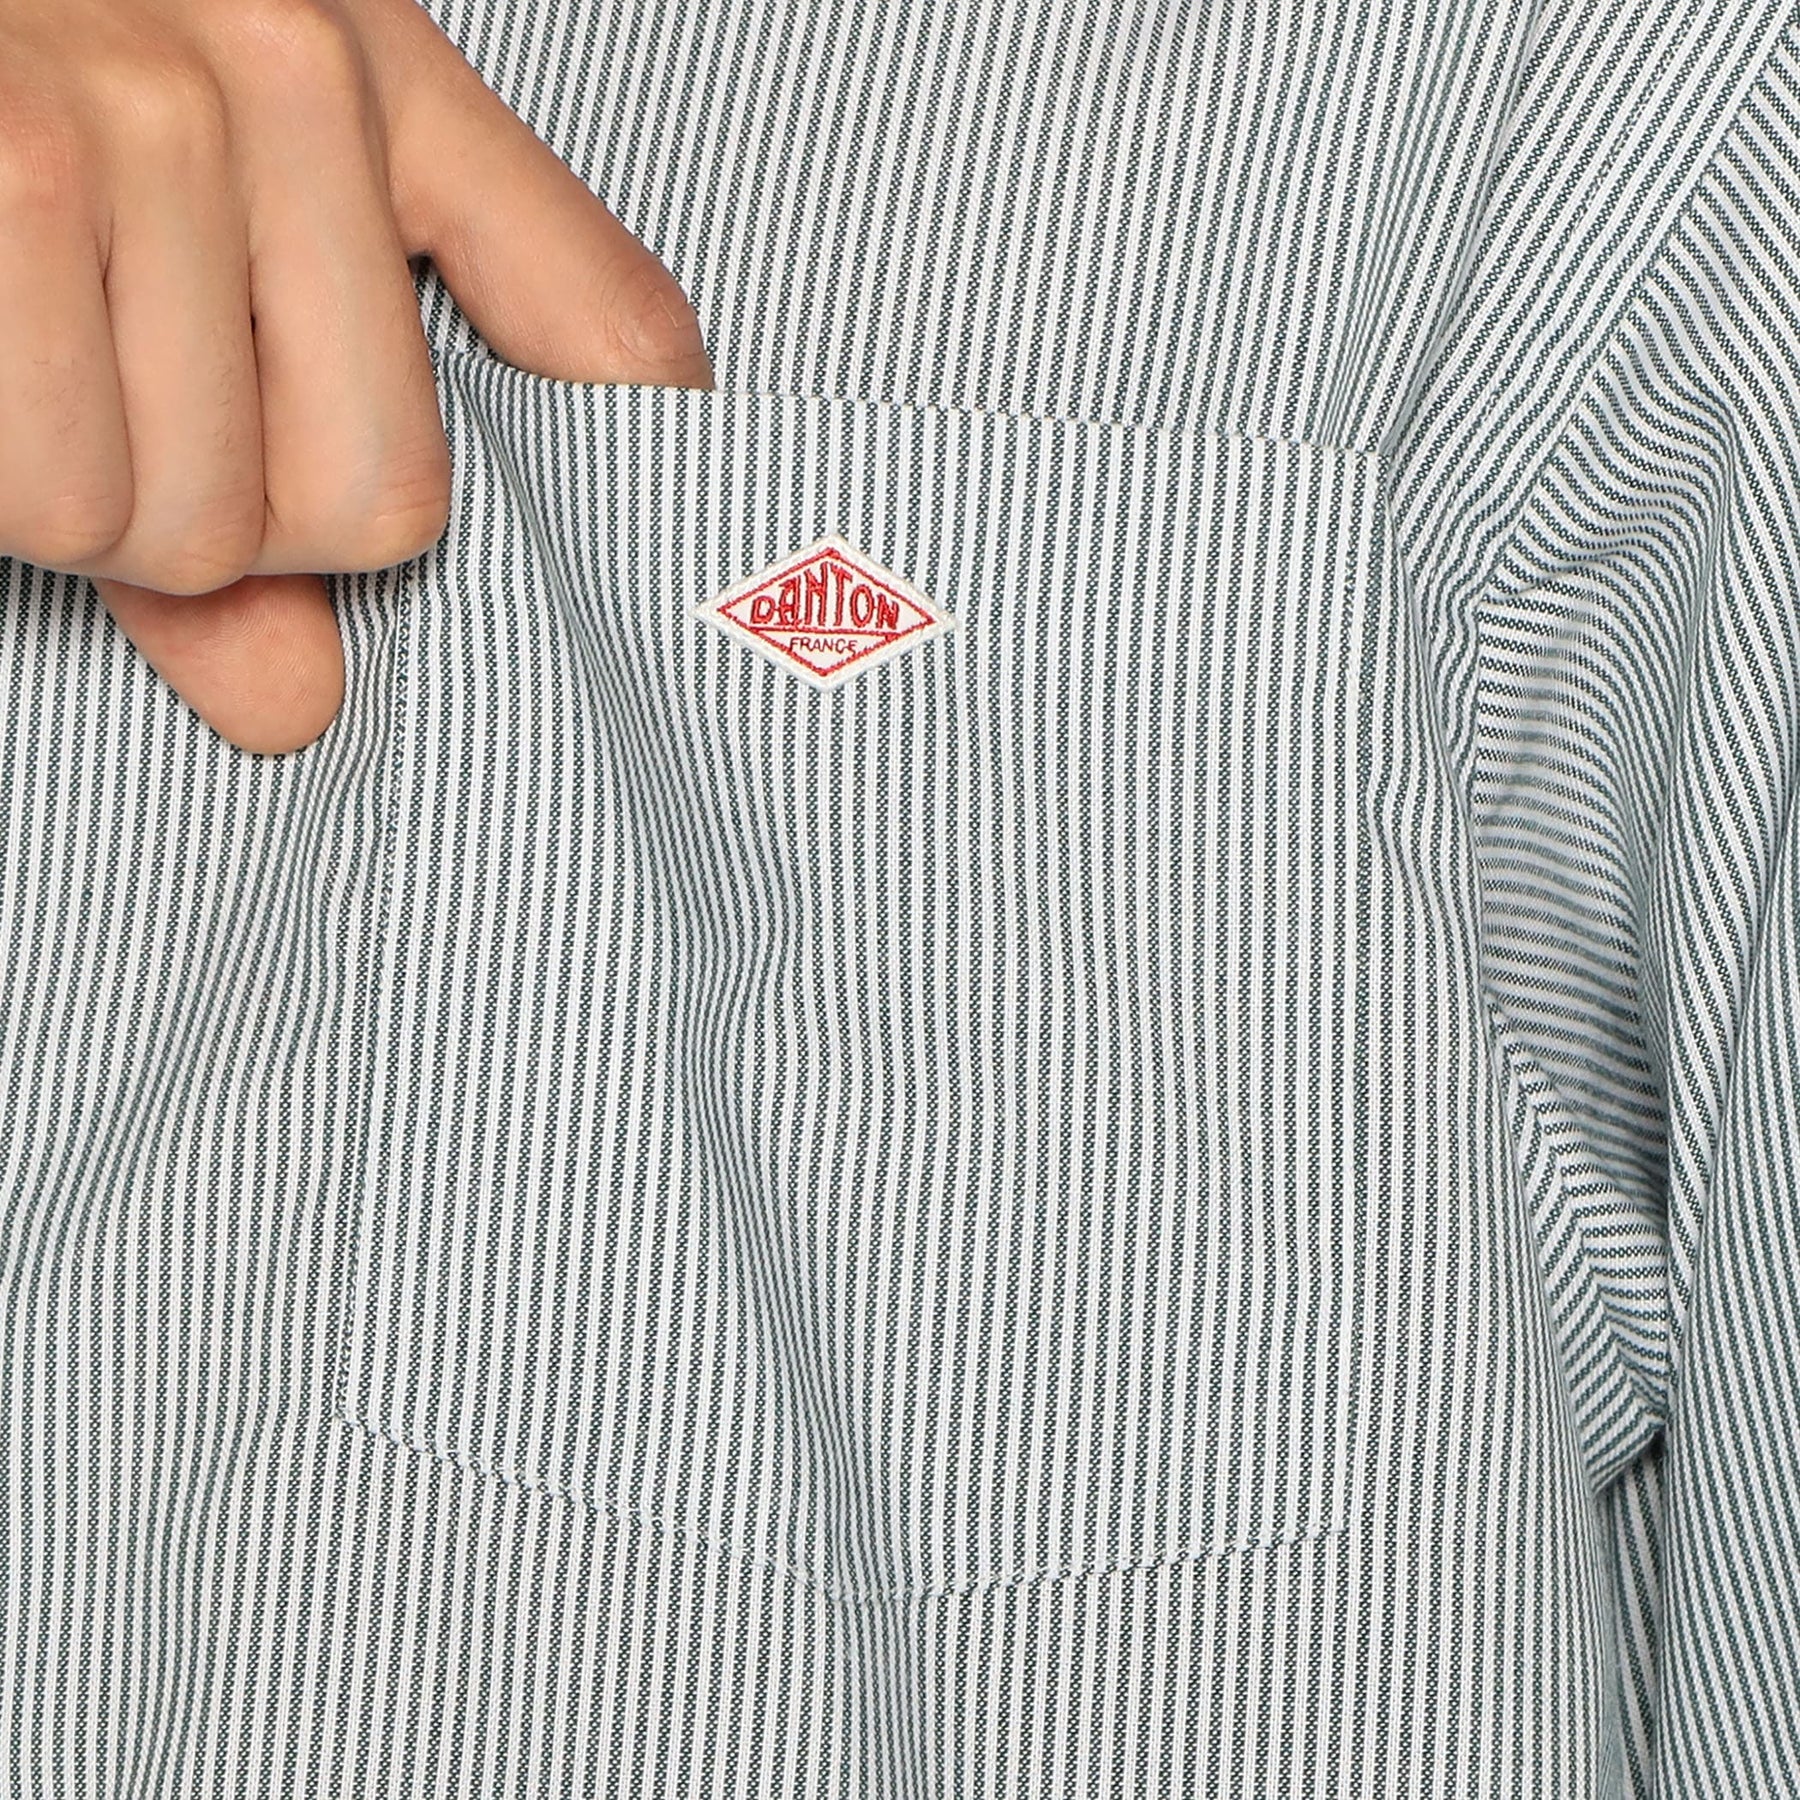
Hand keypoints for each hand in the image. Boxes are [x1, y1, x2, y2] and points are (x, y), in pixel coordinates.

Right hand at [0, 0, 711, 751]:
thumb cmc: (17, 74)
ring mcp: (145, 116)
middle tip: (129, 403)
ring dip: (91, 506)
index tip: (642, 556)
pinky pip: (66, 501)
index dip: (637, 450)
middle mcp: (284, 66)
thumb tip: (296, 704)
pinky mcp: (8, 171)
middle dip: (238, 523)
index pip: (602, 321)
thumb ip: (279, 437)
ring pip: (197, 527)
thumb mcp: (179, 191)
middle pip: (376, 504)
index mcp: (368, 59)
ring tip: (25, 350)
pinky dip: (1, 488)